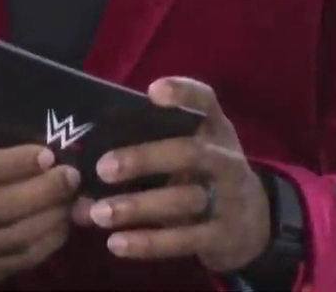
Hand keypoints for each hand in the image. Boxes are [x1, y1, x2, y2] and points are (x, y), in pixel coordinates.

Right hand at [0, 145, 79, 285]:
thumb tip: (48, 155)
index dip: (13, 163)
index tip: (47, 155)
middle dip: (42, 191)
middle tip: (70, 177)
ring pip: (12, 236)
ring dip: (49, 218)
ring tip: (70, 201)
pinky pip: (18, 260)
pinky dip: (47, 243)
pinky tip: (62, 225)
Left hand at [75, 77, 270, 273]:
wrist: (253, 221)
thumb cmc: (205, 174)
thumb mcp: (193, 150)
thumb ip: (148, 149)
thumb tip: (82, 165)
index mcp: (214, 129)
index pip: (205, 101)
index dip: (183, 94)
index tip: (153, 92)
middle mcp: (225, 159)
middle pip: (190, 154)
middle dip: (146, 159)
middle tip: (103, 168)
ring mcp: (228, 199)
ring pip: (183, 201)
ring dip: (138, 207)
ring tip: (99, 213)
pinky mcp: (222, 235)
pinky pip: (183, 240)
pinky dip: (148, 243)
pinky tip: (116, 243)